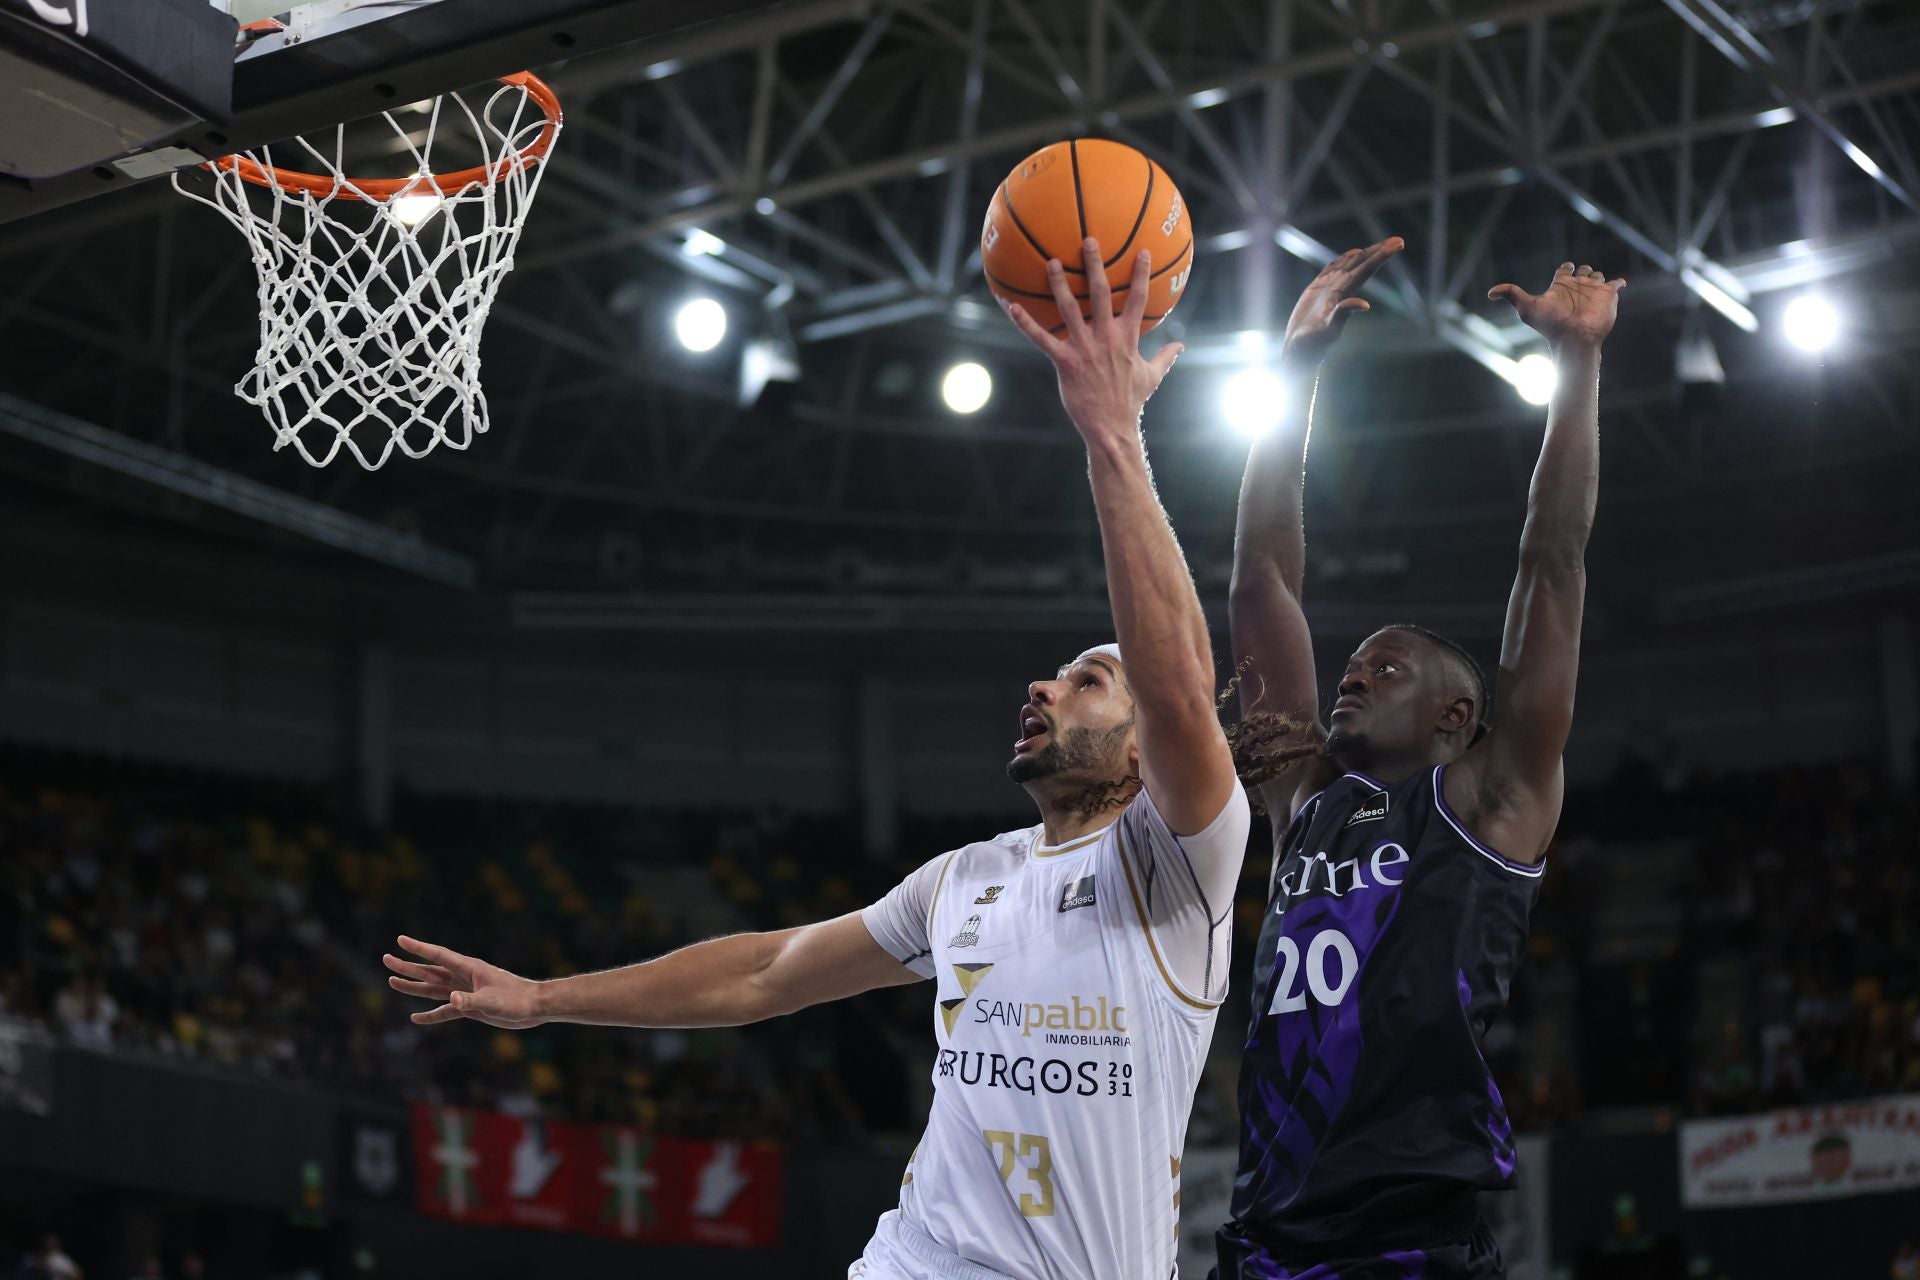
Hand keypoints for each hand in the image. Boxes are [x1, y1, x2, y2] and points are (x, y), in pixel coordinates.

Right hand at [384, 935, 545, 1028]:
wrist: (533, 1008)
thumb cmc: (517, 999)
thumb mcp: (493, 1001)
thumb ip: (471, 1000)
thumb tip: (451, 1000)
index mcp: (469, 968)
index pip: (438, 955)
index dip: (418, 948)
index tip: (400, 939)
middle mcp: (463, 978)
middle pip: (429, 970)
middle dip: (407, 966)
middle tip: (386, 959)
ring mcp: (465, 992)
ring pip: (433, 989)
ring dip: (413, 987)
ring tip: (391, 982)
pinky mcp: (469, 1007)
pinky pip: (445, 1011)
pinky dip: (431, 1015)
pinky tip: (415, 1018)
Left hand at [1004, 238, 1182, 446]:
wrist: (1111, 427)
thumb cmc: (1130, 401)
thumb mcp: (1152, 377)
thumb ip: (1165, 357)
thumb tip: (1181, 346)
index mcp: (1128, 339)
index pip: (1138, 299)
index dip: (1140, 275)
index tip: (1141, 251)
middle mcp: (1106, 338)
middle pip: (1102, 294)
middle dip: (1095, 265)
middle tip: (1088, 240)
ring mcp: (1085, 349)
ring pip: (1070, 310)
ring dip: (1059, 285)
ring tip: (1050, 263)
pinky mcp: (1065, 362)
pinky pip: (1042, 339)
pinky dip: (1025, 323)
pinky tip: (1012, 307)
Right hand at [1282, 236, 1404, 365]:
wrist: (1298, 352)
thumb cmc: (1311, 346)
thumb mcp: (1326, 331)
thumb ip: (1342, 314)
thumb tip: (1364, 304)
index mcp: (1343, 295)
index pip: (1366, 271)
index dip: (1380, 257)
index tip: (1398, 244)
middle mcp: (1339, 290)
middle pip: (1362, 266)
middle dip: (1379, 252)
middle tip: (1398, 241)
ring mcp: (1328, 290)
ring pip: (1349, 266)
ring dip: (1364, 254)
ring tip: (1380, 244)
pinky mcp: (1316, 292)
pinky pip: (1330, 271)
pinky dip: (1341, 261)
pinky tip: (1350, 255)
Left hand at [1488, 262, 1624, 350]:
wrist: (1574, 338)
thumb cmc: (1551, 324)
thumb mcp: (1527, 307)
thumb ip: (1510, 294)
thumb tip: (1489, 293)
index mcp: (1561, 286)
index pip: (1564, 270)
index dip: (1565, 266)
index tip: (1565, 268)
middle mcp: (1577, 288)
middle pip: (1582, 271)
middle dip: (1582, 269)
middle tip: (1580, 275)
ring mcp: (1593, 292)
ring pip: (1598, 275)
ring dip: (1597, 274)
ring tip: (1594, 283)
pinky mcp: (1608, 296)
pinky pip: (1617, 284)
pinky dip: (1619, 282)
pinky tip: (1617, 284)